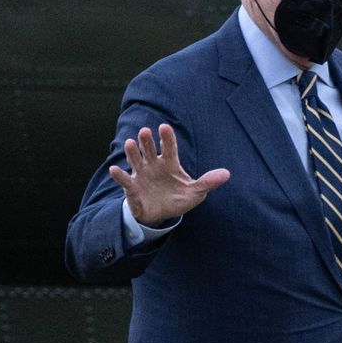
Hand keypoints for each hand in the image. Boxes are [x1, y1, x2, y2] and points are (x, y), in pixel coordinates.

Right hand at [109, 123, 230, 226]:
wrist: (161, 214)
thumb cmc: (178, 198)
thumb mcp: (196, 192)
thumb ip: (208, 182)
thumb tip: (227, 174)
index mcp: (170, 163)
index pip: (169, 147)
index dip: (167, 138)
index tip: (164, 127)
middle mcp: (154, 165)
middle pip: (149, 150)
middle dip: (147, 141)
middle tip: (145, 131)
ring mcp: (142, 175)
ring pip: (136, 160)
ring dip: (132, 152)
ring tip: (130, 143)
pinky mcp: (132, 188)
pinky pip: (125, 180)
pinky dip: (119, 175)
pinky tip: (114, 170)